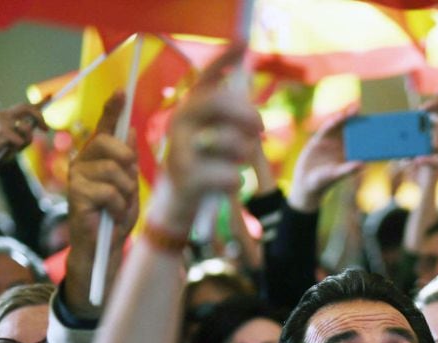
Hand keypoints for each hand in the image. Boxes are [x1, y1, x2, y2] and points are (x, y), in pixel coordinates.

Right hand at [0, 102, 45, 176]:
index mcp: (4, 115)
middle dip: (39, 117)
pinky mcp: (2, 132)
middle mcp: (2, 115)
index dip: (37, 111)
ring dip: (25, 141)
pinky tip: (5, 152)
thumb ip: (23, 132)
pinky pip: (20, 142)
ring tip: (14, 149)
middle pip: (26, 108)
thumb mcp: (12, 139)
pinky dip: (16, 150)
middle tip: (46, 129)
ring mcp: (2, 122)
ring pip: (26, 129)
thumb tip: (38, 126)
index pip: (24, 106)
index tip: (45, 123)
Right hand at [63, 93, 139, 316]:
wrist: (104, 248)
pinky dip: (118, 207)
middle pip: (109, 143)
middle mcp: (83, 161)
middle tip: (128, 183)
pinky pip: (108, 192)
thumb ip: (127, 161)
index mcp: (98, 157)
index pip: (105, 127)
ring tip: (119, 206)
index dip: (112, 108)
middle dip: (126, 162)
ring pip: (114, 171)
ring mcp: (77, 177)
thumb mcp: (129, 186)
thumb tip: (129, 130)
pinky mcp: (75, 195)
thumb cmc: (116, 217)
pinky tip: (111, 216)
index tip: (122, 90)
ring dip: (125, 193)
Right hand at [154, 44, 261, 231]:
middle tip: (260, 128)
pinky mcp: (186, 178)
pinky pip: (229, 175)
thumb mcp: (214, 135)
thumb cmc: (204, 164)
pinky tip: (226, 185)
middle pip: (219, 102)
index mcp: (188, 107)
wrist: (177, 203)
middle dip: (248, 114)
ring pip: (232, 143)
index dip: (224, 59)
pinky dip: (235, 182)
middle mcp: (178, 122)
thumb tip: (248, 90)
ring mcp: (180, 150)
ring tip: (234, 163)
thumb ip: (230, 115)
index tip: (243, 42)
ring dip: (243, 155)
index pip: (206, 78)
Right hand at [286, 109, 362, 211]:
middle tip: (366, 110)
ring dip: (347, 117)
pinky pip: (328, 128)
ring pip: (341, 127)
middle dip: (359, 121)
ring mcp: (331, 142)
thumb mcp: (335, 175)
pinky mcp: (320, 139)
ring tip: (355, 108)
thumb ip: (348, 170)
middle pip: (353, 131)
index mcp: (350, 155)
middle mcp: (342, 147)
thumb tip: (363, 164)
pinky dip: (333, 121)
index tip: (378, 126)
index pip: (362, 142)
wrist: (304, 183)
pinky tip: (339, 115)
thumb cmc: (323, 183)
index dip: (369, 133)